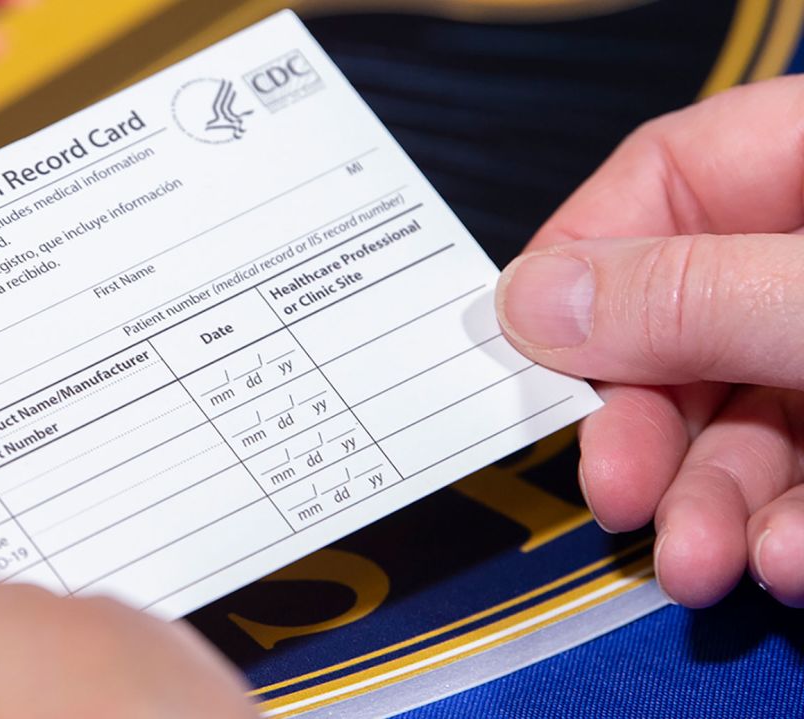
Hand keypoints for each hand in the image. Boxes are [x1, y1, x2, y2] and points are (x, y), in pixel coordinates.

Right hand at [495, 75, 803, 607]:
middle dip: (648, 431)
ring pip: (748, 421)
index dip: (580, 268)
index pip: (664, 184)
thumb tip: (538, 300)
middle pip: (689, 329)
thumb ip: (692, 296)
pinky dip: (793, 529)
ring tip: (698, 561)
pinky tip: (788, 558)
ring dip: (711, 505)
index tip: (526, 352)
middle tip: (615, 490)